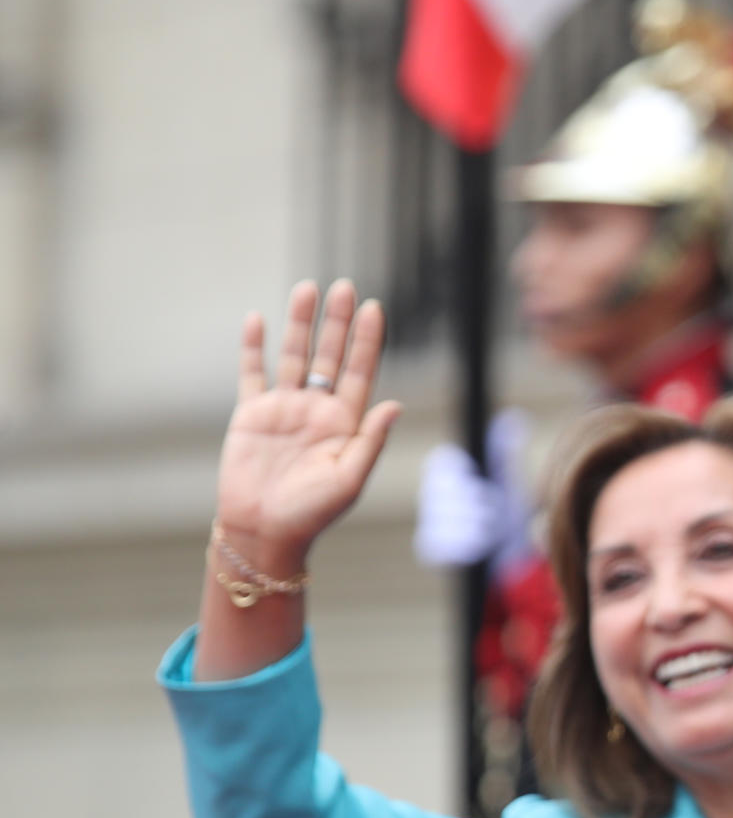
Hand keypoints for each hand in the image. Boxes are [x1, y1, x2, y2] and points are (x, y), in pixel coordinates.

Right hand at [215, 280, 400, 568]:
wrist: (264, 531)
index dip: (367, 340)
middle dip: (337, 322)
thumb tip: (395, 404)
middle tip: (345, 286)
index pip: (360, 372)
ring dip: (300, 324)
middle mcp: (317, 410)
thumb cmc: (312, 513)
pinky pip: (253, 373)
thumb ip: (371, 440)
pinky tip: (259, 319)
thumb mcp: (349, 478)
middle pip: (330, 355)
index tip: (375, 308)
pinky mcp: (251, 414)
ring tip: (308, 289)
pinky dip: (254, 347)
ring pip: (294, 356)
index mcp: (346, 423)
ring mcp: (284, 408)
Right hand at [414, 410, 535, 569]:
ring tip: (492, 528)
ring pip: (444, 518)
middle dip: (474, 501)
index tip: (478, 480)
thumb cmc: (508, 510)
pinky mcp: (430, 547)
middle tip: (494, 509)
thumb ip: (506, 451)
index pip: (442, 460)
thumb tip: (514, 416)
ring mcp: (429, 520)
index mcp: (449, 471)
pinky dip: (466, 544)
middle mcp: (433, 494)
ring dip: (475, 523)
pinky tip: (480, 544)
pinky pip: (441, 542)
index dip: (460, 470)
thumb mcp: (510, 479)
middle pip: (442, 489)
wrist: (512, 553)